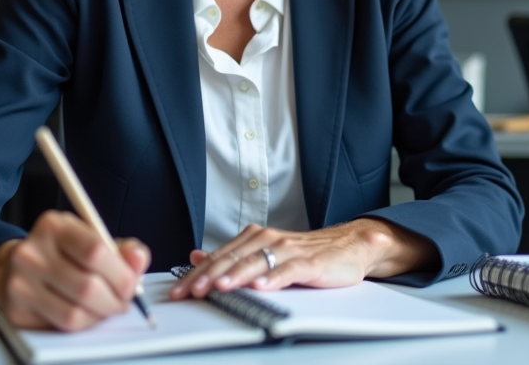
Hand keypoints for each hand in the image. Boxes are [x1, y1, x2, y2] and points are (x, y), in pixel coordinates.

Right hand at [0, 210, 150, 330]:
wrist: (12, 267)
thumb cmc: (62, 253)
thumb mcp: (90, 238)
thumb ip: (121, 249)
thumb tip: (138, 258)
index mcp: (54, 226)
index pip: (95, 251)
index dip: (121, 274)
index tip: (131, 284)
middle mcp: (32, 252)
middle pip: (87, 286)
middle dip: (115, 299)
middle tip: (123, 300)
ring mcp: (20, 283)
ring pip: (75, 312)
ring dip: (101, 315)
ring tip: (107, 307)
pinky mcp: (17, 310)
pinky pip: (61, 325)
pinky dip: (84, 323)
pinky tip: (87, 313)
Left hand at [168, 219, 436, 299]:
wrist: (350, 245)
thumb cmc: (308, 253)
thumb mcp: (265, 251)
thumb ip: (233, 255)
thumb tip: (197, 255)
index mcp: (256, 238)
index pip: (220, 256)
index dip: (198, 272)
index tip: (178, 289)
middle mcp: (270, 240)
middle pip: (234, 258)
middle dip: (209, 275)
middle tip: (190, 291)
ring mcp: (290, 251)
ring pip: (257, 262)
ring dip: (236, 275)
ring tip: (219, 287)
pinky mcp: (310, 263)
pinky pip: (289, 270)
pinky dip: (275, 278)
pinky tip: (262, 287)